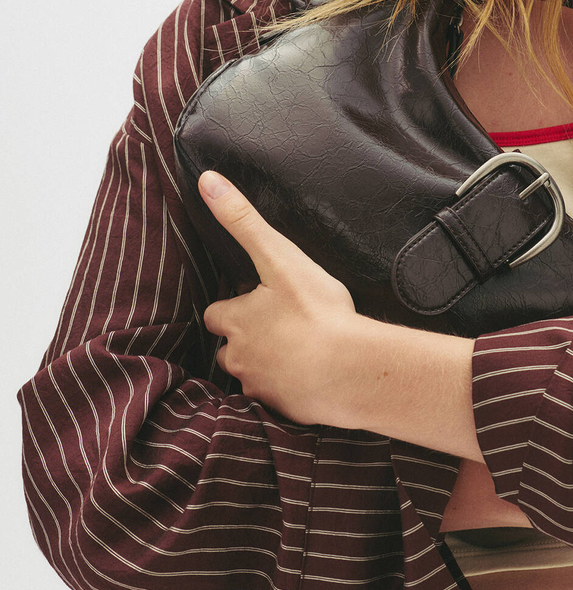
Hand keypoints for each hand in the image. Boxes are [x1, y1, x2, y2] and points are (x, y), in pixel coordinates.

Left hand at [199, 170, 357, 425]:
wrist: (349, 371)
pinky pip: (276, 400)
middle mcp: (238, 357)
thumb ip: (243, 220)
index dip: (234, 308)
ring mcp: (258, 387)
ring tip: (296, 355)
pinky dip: (289, 390)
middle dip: (246, 341)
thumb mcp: (280, 258)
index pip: (216, 314)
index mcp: (235, 320)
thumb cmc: (316, 313)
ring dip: (267, 367)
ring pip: (251, 375)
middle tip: (280, 329)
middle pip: (229, 349)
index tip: (255, 303)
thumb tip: (206, 180)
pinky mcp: (281, 410)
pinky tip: (311, 381)